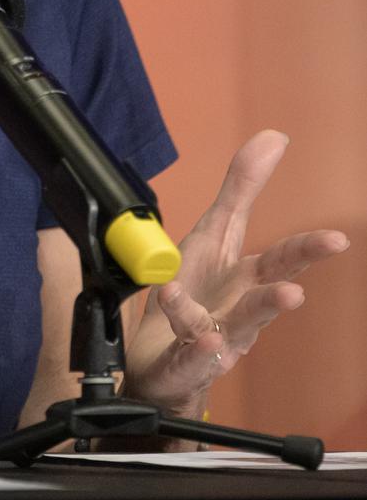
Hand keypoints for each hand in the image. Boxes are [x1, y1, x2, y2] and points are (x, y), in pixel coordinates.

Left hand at [123, 129, 348, 418]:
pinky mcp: (184, 361)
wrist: (161, 356)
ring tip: (266, 307)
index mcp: (245, 278)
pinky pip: (192, 355)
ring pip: (234, 329)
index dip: (307, 249)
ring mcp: (214, 337)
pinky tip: (204, 339)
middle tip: (296, 290)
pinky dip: (198, 348)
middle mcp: (236, 310)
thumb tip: (275, 138)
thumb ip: (242, 188)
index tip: (338, 239)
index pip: (281, 261)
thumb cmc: (194, 291)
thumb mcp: (215, 232)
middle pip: (262, 300)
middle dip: (281, 293)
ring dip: (248, 318)